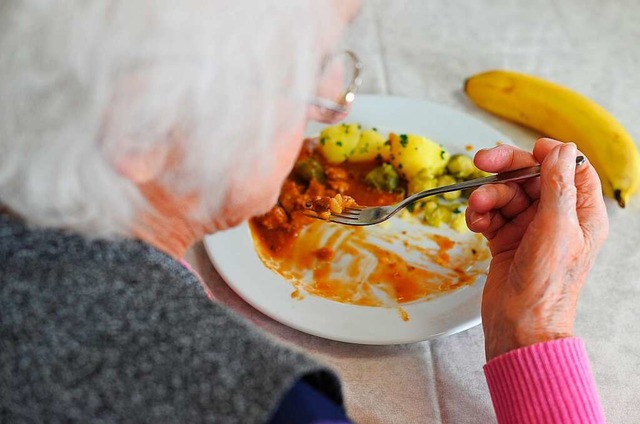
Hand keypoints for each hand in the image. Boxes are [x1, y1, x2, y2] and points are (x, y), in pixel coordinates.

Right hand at [466, 139, 607, 360]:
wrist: (519, 325)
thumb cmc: (546, 287)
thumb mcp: (556, 229)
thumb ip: (558, 186)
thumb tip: (561, 149)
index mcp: (581, 214)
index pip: (570, 169)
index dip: (549, 155)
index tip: (528, 151)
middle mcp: (557, 219)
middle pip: (532, 177)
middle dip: (506, 169)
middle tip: (482, 161)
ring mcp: (530, 229)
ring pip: (506, 195)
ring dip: (488, 196)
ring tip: (477, 207)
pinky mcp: (506, 240)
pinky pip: (491, 214)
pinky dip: (480, 214)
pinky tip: (475, 223)